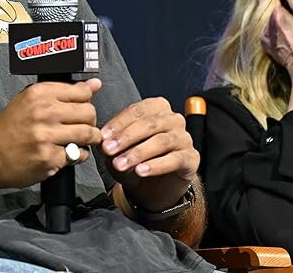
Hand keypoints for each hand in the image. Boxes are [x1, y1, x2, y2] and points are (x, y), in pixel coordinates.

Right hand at [0, 78, 102, 189]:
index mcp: (39, 93)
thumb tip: (94, 84)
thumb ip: (63, 91)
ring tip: (79, 140)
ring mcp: (47, 136)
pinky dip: (77, 155)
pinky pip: (79, 155)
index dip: (85, 101)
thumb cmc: (10, 127)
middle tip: (81, 126)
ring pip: (88, 134)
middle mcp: (43, 112)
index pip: (82, 92)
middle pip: (89, 112)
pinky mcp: (49, 157)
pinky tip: (65, 153)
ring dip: (88, 139)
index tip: (80, 108)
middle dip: (89, 121)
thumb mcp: (31, 100)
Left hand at [100, 97, 197, 211]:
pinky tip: (141, 171)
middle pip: (149, 124)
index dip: (118, 123)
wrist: (152, 185)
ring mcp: (185, 137)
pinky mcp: (192, 158)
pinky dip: (156, 165)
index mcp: (157, 107)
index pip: (137, 111)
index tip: (102, 136)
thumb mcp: (118, 148)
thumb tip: (100, 140)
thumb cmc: (134, 157)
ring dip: (138, 153)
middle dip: (126, 138)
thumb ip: (110, 141)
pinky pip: (175, 159)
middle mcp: (174, 119)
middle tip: (108, 150)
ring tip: (120, 164)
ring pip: (161, 141)